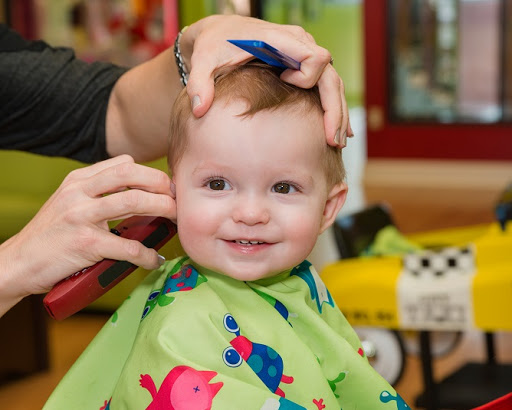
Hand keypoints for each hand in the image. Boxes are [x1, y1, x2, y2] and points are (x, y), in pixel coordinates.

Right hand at [0, 155, 174, 315]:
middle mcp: (78, 192)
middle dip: (162, 185)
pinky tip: (154, 259)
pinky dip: (147, 254)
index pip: (124, 164)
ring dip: (162, 209)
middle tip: (177, 201)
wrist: (18, 263)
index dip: (152, 174)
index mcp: (78, 179)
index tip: (167, 188)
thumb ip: (99, 193)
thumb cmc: (51, 235)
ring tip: (174, 221)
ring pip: (134, 202)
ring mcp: (80, 216)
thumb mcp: (70, 203)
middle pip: (132, 174)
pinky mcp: (84, 244)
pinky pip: (127, 246)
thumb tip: (142, 193)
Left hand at [181, 14, 352, 147]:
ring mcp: (303, 56)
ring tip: (337, 143)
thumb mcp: (203, 61)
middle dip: (334, 108)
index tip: (287, 83)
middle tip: (333, 141)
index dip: (307, 75)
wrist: (218, 35)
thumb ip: (200, 82)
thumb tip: (199, 109)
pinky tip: (337, 131)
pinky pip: (325, 87)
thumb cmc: (213, 45)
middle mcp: (298, 45)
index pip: (314, 55)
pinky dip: (332, 109)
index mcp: (280, 40)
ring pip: (333, 83)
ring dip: (337, 113)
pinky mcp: (302, 67)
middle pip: (331, 75)